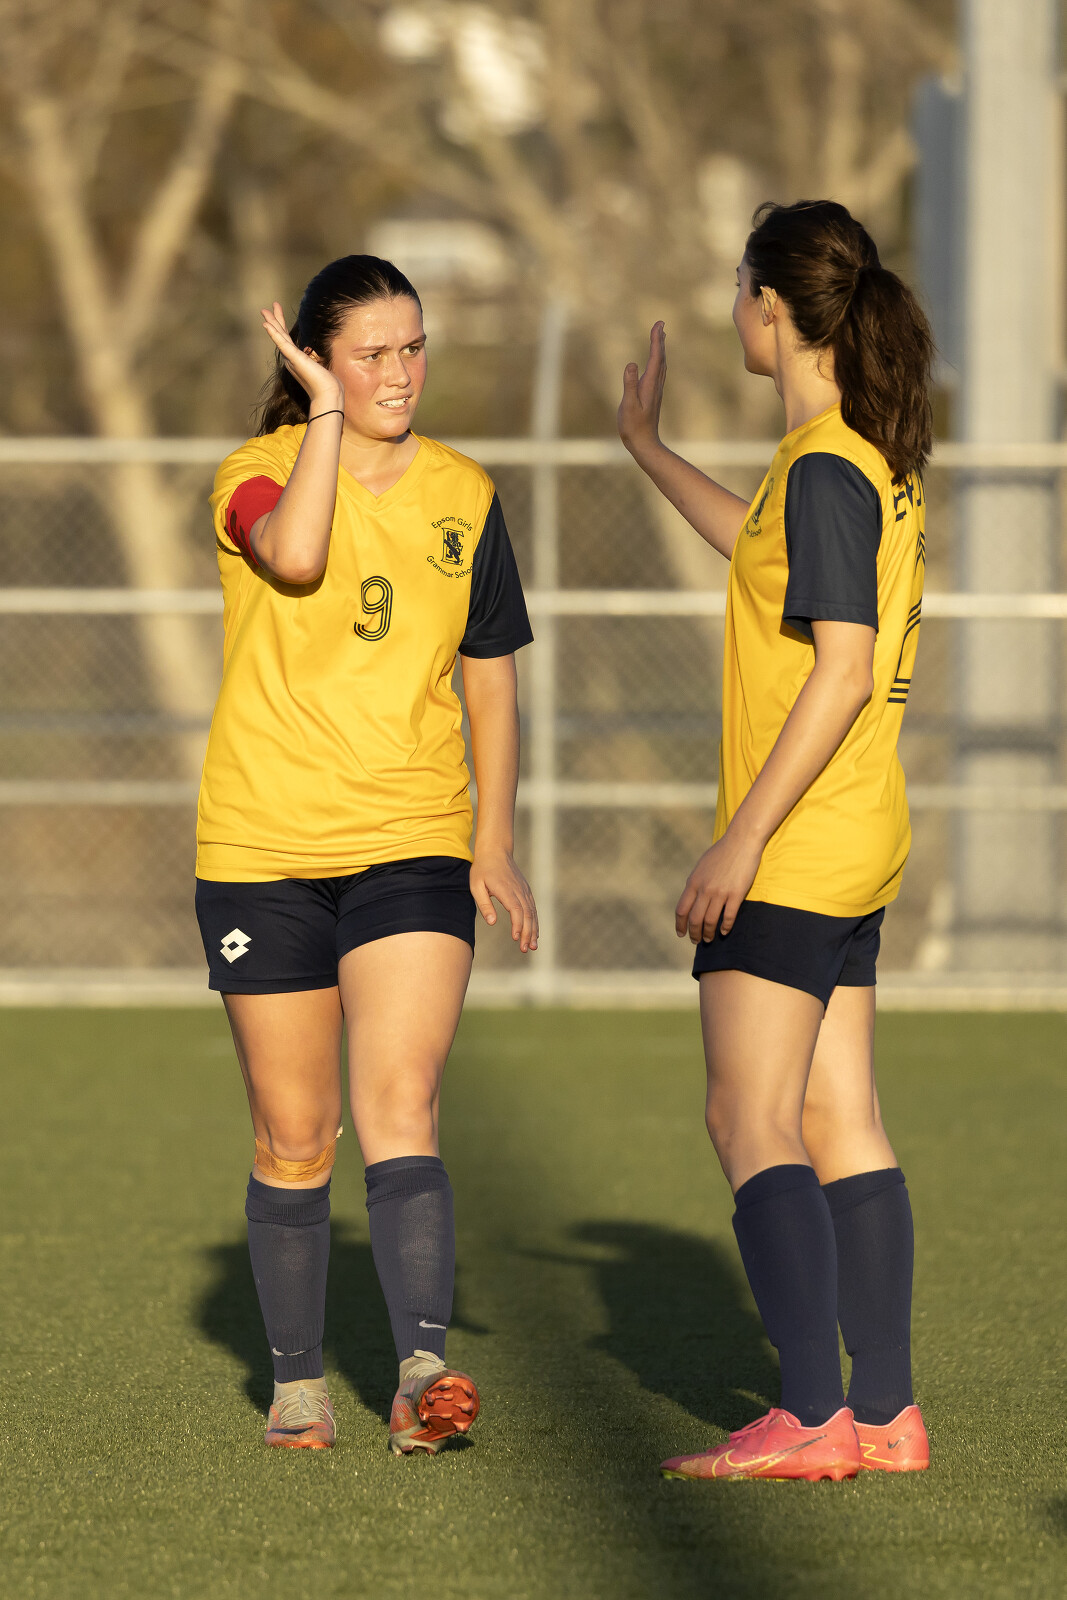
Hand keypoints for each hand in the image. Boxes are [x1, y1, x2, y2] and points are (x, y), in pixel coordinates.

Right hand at [260, 302, 343, 410]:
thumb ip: (316, 362)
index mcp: (296, 359)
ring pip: (279, 336)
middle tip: (264, 309)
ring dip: (272, 322)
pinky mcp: (294, 358)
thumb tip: (319, 360)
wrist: (328, 393)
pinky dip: (274, 334)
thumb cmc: (327, 384)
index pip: (286, 339)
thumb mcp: (320, 367)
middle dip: (273, 320)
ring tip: (264, 310)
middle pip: (280, 335)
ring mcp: (291, 358)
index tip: (276, 314)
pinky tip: (266, 325)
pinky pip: (282, 343)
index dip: (281, 326)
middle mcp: (290, 358)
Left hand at [470, 848, 538, 953]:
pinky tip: (534, 932)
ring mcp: (524, 890)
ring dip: (533, 930)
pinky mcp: (526, 890)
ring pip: (532, 912)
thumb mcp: (476, 886)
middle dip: (527, 933)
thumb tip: (493, 923)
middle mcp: (519, 890)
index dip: (517, 925)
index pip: (516, 910)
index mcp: (506, 889)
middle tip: (525, 949)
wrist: (496, 850)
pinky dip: (534, 921)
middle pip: (527, 914)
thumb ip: (484, 905)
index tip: (515, 938)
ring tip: (532, 946)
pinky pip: (532, 908)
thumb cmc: (482, 869)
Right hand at [618, 321, 665, 453]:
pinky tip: (656, 361)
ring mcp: (655, 391)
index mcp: (650, 385)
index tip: (658, 324)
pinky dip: (658, 361)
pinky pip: (658, 373)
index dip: (656, 340)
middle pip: (660, 358)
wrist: (644, 443)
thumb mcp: (628, 406)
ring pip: (661, 365)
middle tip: (660, 324)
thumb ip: (629, 384)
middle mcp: (655, 385)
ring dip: (660, 349)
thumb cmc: (633, 427)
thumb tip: (631, 364)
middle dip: (660, 340)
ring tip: (660, 337)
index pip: (655, 357)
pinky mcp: (652, 396)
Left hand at [675, 825, 763, 943]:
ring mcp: (720, 892)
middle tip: (696, 941)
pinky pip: (728, 917)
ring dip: (708, 933)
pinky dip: (725, 927)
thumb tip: (692, 897)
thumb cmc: (722, 852)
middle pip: (694, 919)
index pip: (682, 910)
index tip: (681, 933)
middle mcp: (704, 889)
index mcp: (693, 882)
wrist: (741, 841)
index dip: (680, 924)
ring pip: (710, 921)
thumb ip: (696, 882)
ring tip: (709, 939)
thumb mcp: (702, 866)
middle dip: (694, 933)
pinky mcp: (736, 894)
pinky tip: (724, 932)